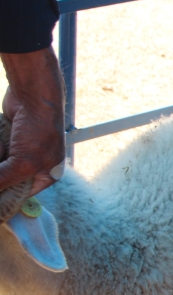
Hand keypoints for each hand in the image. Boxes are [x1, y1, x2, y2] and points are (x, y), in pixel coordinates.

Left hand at [0, 48, 65, 195]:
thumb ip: (3, 181)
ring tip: (4, 143)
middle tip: (1, 159)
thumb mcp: (23, 163)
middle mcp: (34, 165)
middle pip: (5, 180)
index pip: (20, 196)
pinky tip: (1, 137)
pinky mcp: (7, 139)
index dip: (3, 198)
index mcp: (46, 175)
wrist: (33, 96)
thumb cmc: (39, 130)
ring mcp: (19, 151)